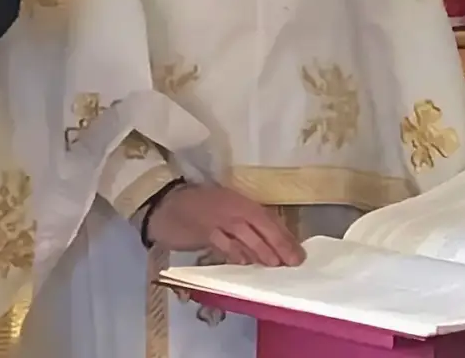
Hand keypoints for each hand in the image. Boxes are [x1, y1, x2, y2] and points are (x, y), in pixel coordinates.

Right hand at [146, 183, 304, 266]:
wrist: (165, 204)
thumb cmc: (198, 206)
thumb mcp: (223, 207)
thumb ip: (244, 221)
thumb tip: (272, 243)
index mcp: (237, 199)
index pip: (266, 217)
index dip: (283, 235)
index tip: (298, 253)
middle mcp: (230, 206)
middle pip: (260, 226)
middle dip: (278, 246)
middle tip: (291, 263)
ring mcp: (216, 219)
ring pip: (245, 237)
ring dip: (261, 252)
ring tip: (273, 266)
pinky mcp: (203, 232)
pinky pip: (225, 245)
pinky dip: (236, 255)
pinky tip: (243, 263)